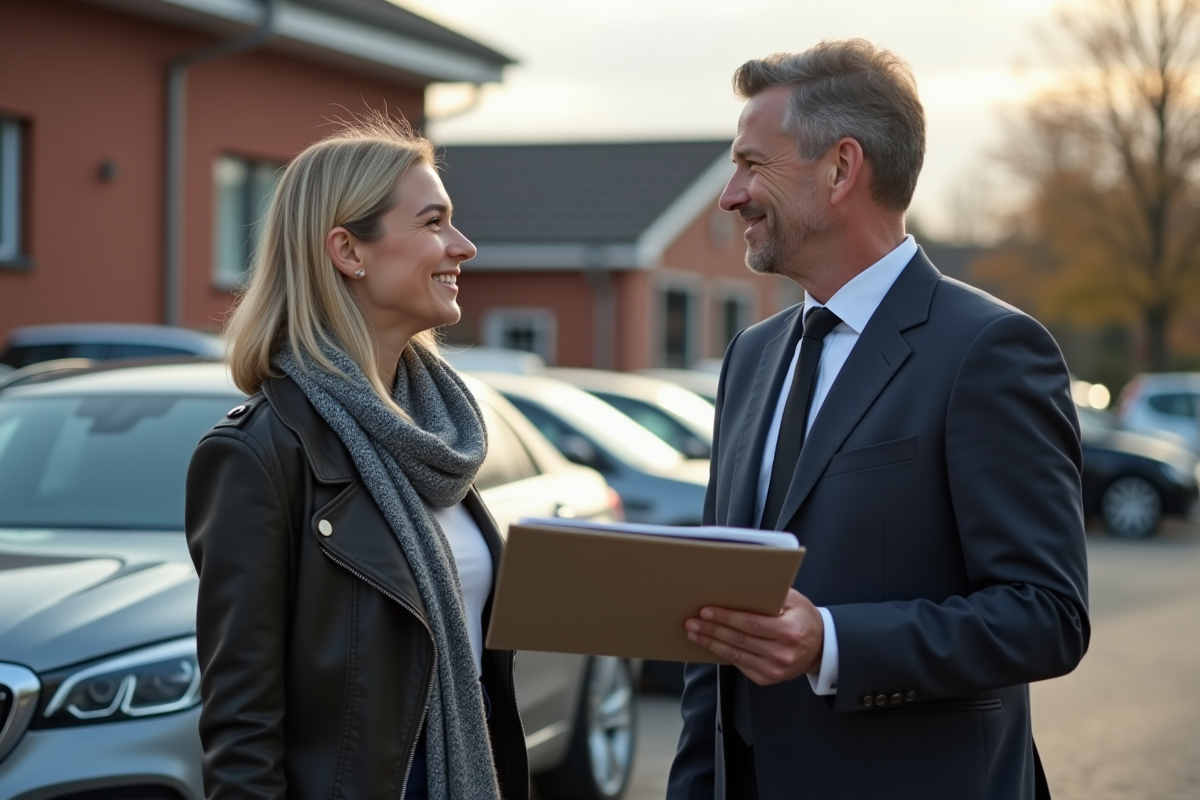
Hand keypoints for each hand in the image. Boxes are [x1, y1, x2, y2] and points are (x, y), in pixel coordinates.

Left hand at [685, 589, 823, 685]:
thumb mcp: (795, 600)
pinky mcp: (767, 679)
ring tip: (694, 633)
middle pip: (739, 640)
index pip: (750, 624)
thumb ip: (771, 594)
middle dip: (712, 630)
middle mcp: (782, 653)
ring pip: (735, 655)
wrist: (820, 647)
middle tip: (692, 622)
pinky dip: (723, 654)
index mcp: (789, 631)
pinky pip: (740, 665)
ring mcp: (774, 670)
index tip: (706, 611)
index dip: (726, 618)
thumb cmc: (803, 618)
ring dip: (711, 643)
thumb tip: (739, 587)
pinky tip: (710, 644)